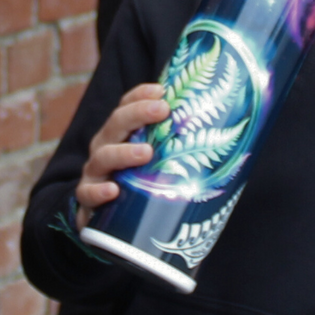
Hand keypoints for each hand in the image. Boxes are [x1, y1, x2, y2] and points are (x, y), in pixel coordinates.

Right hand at [74, 83, 169, 225]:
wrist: (106, 225)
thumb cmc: (137, 186)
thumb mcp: (154, 164)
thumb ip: (176, 151)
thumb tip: (228, 140)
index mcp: (120, 135)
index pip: (126, 107)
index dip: (141, 95)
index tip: (161, 90)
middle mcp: (105, 147)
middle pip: (116, 124)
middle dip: (137, 113)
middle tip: (162, 110)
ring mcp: (95, 173)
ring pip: (103, 156)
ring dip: (124, 152)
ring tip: (146, 153)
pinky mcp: (87, 199)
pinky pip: (88, 193)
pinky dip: (99, 191)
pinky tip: (113, 191)